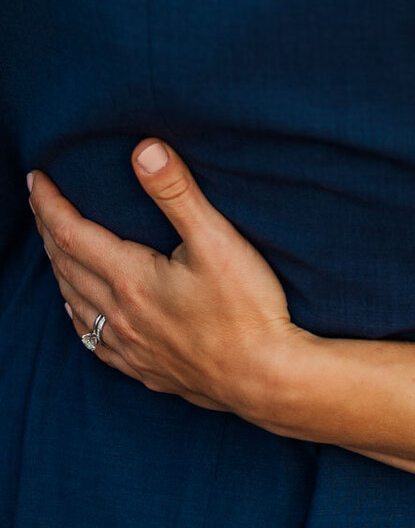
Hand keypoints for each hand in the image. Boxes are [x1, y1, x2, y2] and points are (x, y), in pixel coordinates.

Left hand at [28, 141, 298, 420]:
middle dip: (48, 230)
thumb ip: (177, 193)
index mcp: (131, 280)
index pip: (72, 235)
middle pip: (66, 267)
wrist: (263, 377)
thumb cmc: (246, 307)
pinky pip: (92, 340)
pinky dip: (77, 314)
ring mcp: (129, 347)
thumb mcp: (216, 240)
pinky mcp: (144, 369)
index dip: (50, 205)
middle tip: (39, 201)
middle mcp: (119, 316)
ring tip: (54, 245)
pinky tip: (80, 310)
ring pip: (74, 303)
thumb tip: (144, 151)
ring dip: (58, 269)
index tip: (38, 179)